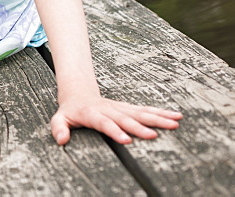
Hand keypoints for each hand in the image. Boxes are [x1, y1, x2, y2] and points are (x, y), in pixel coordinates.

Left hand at [50, 95, 181, 144]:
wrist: (78, 93)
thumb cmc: (70, 111)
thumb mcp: (59, 118)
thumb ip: (58, 128)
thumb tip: (61, 140)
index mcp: (92, 114)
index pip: (104, 123)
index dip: (114, 130)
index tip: (126, 139)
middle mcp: (109, 110)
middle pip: (125, 118)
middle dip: (139, 127)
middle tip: (153, 135)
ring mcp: (120, 108)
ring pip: (140, 113)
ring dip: (157, 118)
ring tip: (174, 123)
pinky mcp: (128, 108)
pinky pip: (146, 110)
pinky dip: (161, 113)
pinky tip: (175, 116)